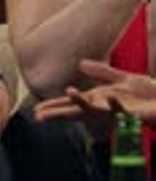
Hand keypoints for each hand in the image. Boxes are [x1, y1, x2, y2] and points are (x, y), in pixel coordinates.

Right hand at [35, 59, 155, 124]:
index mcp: (101, 98)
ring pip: (97, 109)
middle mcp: (106, 107)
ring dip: (82, 102)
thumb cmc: (149, 95)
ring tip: (68, 92)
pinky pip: (123, 109)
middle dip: (59, 112)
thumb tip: (80, 64)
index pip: (73, 103)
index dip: (55, 106)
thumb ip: (102, 72)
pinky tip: (109, 97)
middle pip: (78, 110)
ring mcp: (120, 111)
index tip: (36, 111)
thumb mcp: (124, 78)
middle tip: (39, 116)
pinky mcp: (134, 114)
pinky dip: (115, 104)